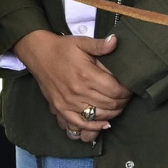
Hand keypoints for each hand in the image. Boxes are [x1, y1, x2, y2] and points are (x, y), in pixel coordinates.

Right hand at [13, 31, 132, 141]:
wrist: (38, 54)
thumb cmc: (62, 48)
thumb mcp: (81, 42)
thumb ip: (100, 45)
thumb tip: (115, 41)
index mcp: (86, 74)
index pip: (116, 91)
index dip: (127, 92)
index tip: (129, 89)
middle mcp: (78, 91)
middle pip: (110, 104)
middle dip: (122, 102)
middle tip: (124, 97)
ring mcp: (68, 102)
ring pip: (99, 115)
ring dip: (112, 113)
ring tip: (116, 106)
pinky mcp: (60, 108)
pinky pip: (79, 123)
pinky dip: (93, 126)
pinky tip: (104, 123)